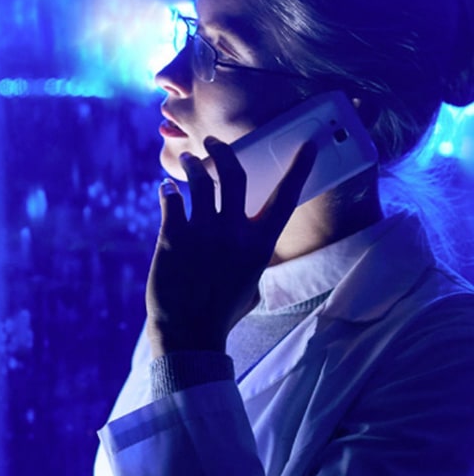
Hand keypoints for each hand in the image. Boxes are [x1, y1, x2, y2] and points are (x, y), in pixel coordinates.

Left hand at [146, 136, 316, 356]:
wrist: (188, 333)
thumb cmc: (221, 312)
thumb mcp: (251, 282)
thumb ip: (251, 253)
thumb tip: (248, 236)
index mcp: (260, 244)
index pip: (285, 198)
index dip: (298, 169)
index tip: (307, 146)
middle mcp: (234, 232)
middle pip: (234, 175)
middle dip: (224, 152)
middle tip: (214, 142)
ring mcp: (203, 231)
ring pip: (201, 181)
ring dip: (193, 165)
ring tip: (188, 161)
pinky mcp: (173, 236)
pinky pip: (172, 200)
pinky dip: (169, 191)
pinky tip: (168, 190)